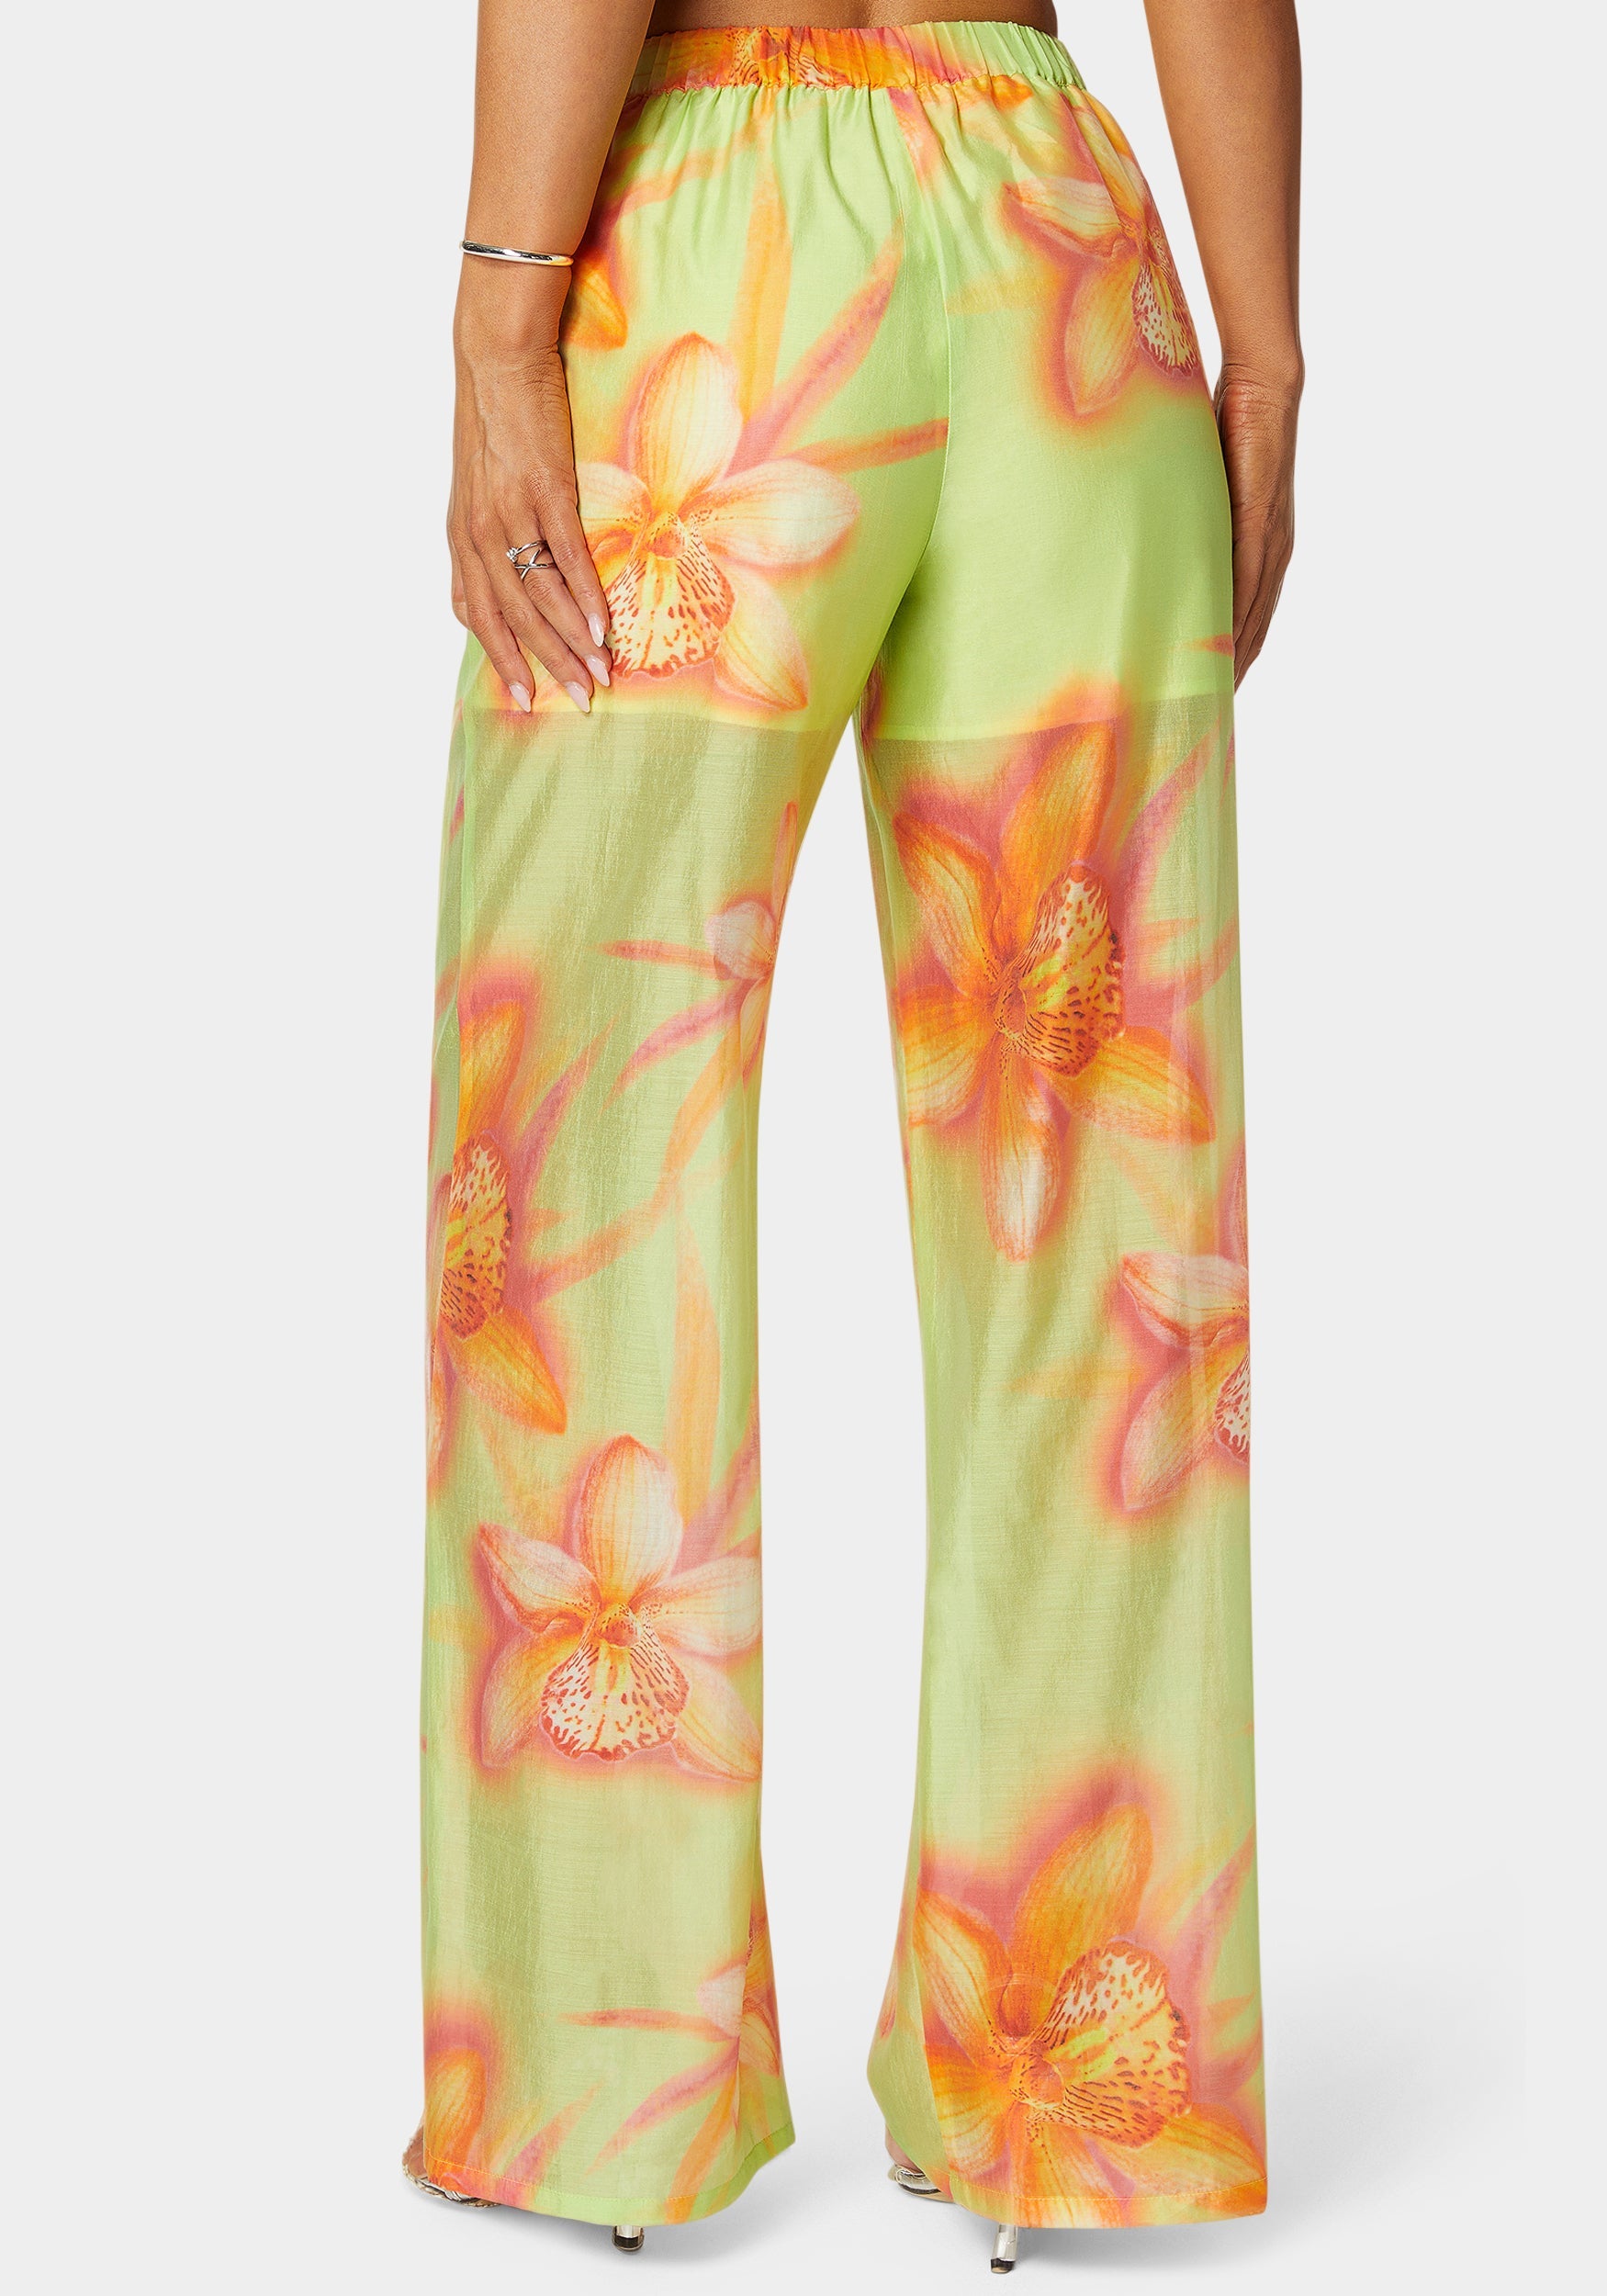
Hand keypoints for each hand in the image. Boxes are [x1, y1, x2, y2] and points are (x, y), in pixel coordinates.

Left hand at [448, 264, 611, 712]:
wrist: (497, 355)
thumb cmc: (494, 418)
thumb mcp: (481, 484)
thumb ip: (494, 530)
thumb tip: (520, 569)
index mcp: (462, 535)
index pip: (477, 612)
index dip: (501, 657)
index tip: (523, 696)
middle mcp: (479, 532)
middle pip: (510, 617)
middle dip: (544, 665)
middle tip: (576, 702)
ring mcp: (511, 512)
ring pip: (537, 597)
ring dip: (570, 642)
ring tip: (598, 674)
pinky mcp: (544, 489)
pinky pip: (564, 557)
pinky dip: (582, 597)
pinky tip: (600, 626)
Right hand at [1214, 365, 1299, 687]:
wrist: (1262, 384)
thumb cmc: (1231, 427)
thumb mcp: (1206, 490)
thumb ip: (1192, 523)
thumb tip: (1157, 548)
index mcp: (1264, 548)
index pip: (1249, 619)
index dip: (1232, 660)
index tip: (1209, 697)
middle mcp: (1274, 552)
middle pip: (1254, 630)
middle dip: (1232, 673)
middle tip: (1205, 713)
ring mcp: (1270, 540)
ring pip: (1252, 615)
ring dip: (1232, 658)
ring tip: (1208, 695)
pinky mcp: (1260, 522)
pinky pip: (1246, 582)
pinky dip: (1234, 619)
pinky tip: (1220, 648)